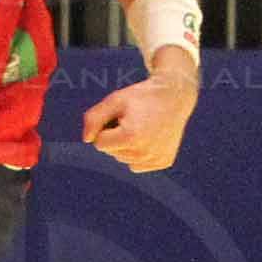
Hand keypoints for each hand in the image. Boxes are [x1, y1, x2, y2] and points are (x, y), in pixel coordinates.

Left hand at [82, 64, 196, 172]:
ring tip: (141, 127)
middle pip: (111, 152)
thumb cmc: (140, 97)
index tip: (121, 116)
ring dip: (127, 145)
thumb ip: (93, 119)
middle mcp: (144, 152)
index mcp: (130, 137)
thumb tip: (87, 140)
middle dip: (116, 136)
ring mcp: (155, 159)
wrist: (174, 97)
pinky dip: (138, 152)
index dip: (106, 127)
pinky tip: (149, 137)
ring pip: (123, 159)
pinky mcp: (163, 162)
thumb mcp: (114, 100)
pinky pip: (137, 164)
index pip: (99, 143)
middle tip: (134, 120)